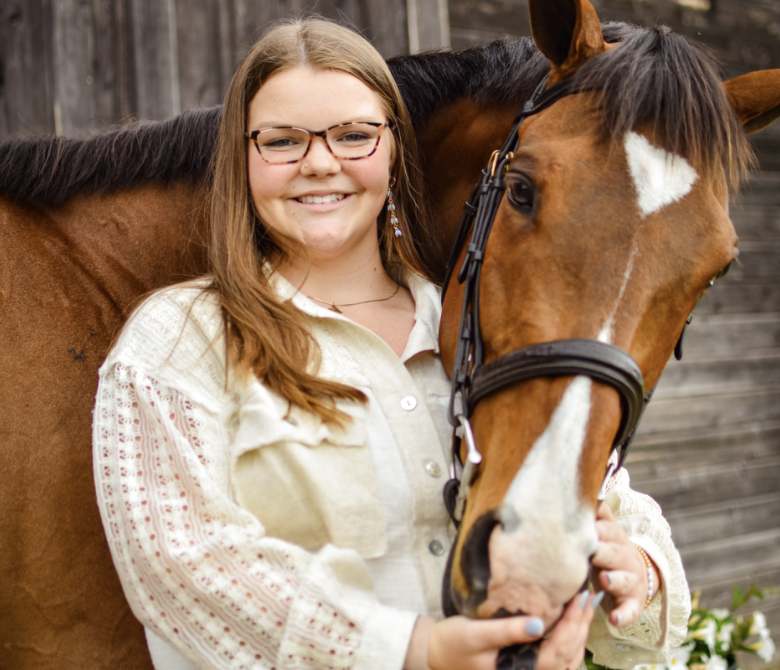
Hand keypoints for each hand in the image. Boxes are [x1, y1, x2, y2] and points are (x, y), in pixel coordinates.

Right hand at [407, 592, 599, 669]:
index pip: (557, 649)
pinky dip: (570, 641)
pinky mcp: (526, 666)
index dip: (572, 624)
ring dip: (579, 633)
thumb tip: (539, 624)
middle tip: (589, 596)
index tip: (580, 599)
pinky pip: (557, 659)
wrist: (436, 655)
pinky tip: (572, 623)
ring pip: (567, 659)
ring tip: (586, 606)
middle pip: (567, 655)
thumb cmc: (453, 643)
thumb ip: (507, 631)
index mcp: (519, 669)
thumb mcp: (476, 633)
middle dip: (581, 625)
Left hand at [592, 501, 659, 626]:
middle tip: (591, 550)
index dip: (597, 529)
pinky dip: (623, 615)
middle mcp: (624, 556)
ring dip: (614, 580)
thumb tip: (586, 486)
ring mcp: (630, 580)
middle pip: (613, 553)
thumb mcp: (604, 529)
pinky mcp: (633, 603)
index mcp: (614, 537)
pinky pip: (629, 610)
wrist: (636, 574)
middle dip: (602, 552)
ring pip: (622, 579)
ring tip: (604, 580)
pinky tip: (614, 619)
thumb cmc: (608, 547)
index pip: (606, 530)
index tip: (586, 528)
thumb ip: (596, 511)